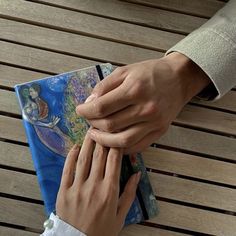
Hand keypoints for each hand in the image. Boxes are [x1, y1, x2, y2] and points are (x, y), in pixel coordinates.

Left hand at [56, 133, 140, 235]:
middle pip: (99, 155)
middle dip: (102, 138)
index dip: (116, 145)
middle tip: (103, 126)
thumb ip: (129, 192)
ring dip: (88, 142)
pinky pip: (67, 169)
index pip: (114, 160)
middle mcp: (94, 186)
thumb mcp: (121, 215)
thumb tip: (138, 173)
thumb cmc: (103, 230)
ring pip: (84, 159)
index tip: (117, 135)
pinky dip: (71, 156)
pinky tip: (76, 146)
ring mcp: (77, 188)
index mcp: (110, 191)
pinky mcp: (64, 191)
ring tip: (90, 130)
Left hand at [76, 53, 209, 152]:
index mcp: (134, 89)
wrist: (178, 79)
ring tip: (95, 134)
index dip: (86, 111)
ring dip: (104, 140)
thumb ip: (105, 86)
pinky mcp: (159, 131)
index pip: (102, 107)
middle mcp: (145, 108)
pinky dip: (121, 147)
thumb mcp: (125, 71)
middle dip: (93, 124)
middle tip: (89, 120)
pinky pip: (137, 146)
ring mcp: (154, 123)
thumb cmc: (150, 72)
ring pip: (122, 141)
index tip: (80, 110)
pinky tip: (112, 142)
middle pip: (110, 125)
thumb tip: (89, 102)